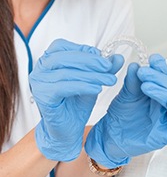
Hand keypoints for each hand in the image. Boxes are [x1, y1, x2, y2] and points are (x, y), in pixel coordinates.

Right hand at [29, 39, 123, 161]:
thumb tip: (118, 57)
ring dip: (91, 75)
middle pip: (65, 57)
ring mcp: (38, 83)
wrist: (67, 130)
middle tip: (109, 67)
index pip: (63, 46)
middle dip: (90, 61)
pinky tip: (97, 89)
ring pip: (66, 73)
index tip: (103, 58)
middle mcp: (40, 69)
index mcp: (48, 60)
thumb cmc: (75, 102)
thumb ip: (104, 68)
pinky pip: (64, 87)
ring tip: (109, 80)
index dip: (84, 50)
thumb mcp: (93, 80)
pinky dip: (83, 86)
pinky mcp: (42, 97)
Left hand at [85, 54, 166, 167]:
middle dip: (158, 78)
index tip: (152, 58)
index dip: (162, 67)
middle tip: (142, 72)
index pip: (166, 77)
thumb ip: (133, 81)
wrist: (110, 137)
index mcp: (160, 93)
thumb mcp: (126, 94)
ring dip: (164, 91)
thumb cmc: (120, 115)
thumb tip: (135, 65)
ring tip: (146, 85)